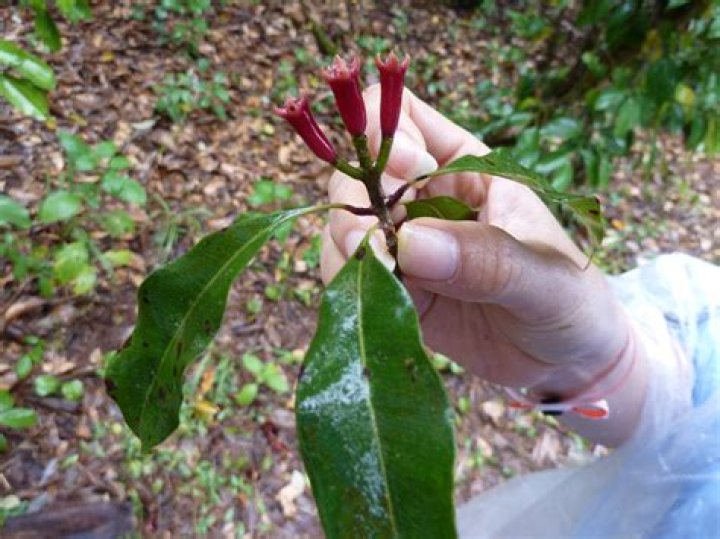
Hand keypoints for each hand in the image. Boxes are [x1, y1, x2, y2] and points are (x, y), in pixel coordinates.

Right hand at [321, 85, 646, 443]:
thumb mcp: (544, 276)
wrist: (564, 365)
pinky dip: (350, 281)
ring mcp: (405, 245)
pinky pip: (352, 273)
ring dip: (346, 244)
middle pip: (360, 171)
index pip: (403, 118)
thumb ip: (485, 258)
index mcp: (466, 168)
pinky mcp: (394, 287)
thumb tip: (409, 243)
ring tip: (379, 274)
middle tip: (370, 240)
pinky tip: (373, 297)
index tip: (404, 172)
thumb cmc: (571, 302)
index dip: (387, 132)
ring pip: (347, 223)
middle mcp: (426, 200)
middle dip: (356, 200)